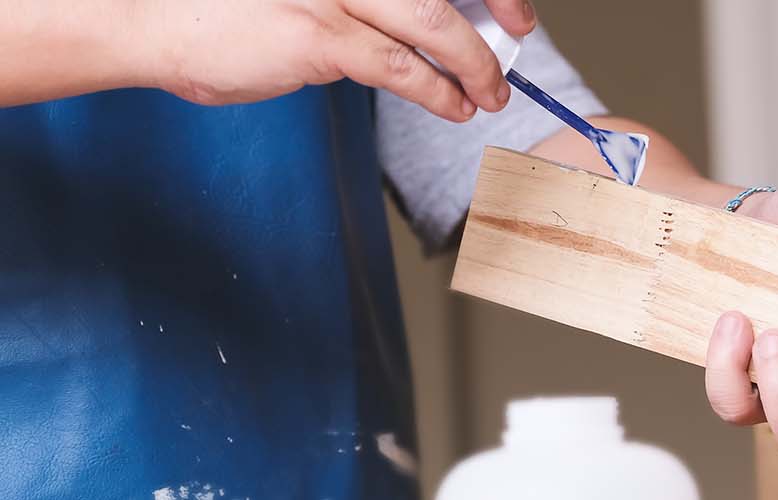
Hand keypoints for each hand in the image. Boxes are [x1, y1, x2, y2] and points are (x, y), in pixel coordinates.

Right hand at [138, 0, 534, 120]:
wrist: (154, 20)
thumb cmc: (229, 9)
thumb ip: (363, 1)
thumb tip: (428, 27)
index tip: (515, 8)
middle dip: (495, 17)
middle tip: (518, 42)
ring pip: (434, 23)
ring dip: (474, 64)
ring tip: (487, 92)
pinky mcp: (317, 36)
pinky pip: (398, 67)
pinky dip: (437, 91)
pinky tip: (452, 106)